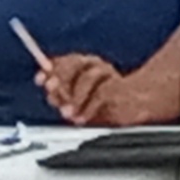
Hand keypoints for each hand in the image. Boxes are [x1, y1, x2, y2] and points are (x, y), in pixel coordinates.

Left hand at [42, 55, 178, 126]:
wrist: (138, 105)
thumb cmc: (108, 104)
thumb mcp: (80, 102)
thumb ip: (65, 96)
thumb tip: (50, 94)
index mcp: (83, 65)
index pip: (64, 61)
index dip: (50, 69)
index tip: (40, 80)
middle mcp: (95, 65)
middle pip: (75, 63)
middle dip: (61, 77)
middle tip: (51, 91)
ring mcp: (108, 74)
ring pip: (88, 76)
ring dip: (74, 97)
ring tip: (67, 113)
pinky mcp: (119, 87)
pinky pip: (101, 93)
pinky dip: (88, 108)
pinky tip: (81, 118)